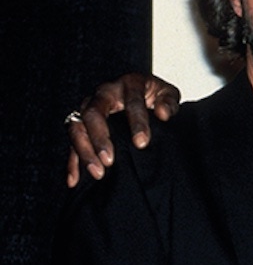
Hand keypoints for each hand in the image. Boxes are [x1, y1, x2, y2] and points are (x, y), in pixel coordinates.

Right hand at [66, 73, 181, 186]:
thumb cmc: (156, 96)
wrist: (143, 94)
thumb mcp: (167, 94)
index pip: (131, 101)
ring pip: (77, 127)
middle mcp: (104, 93)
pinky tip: (75, 180)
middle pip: (93, 113)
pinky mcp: (81, 123)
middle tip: (110, 161)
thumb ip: (168, 103)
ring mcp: (89, 107)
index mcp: (128, 83)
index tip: (142, 143)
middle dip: (100, 138)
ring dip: (84, 151)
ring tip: (98, 173)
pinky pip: (72, 142)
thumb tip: (162, 114)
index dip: (136, 122)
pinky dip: (72, 162)